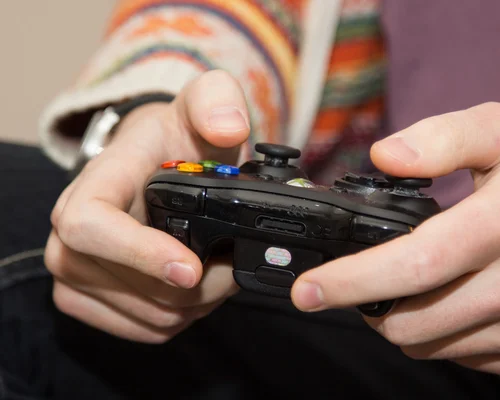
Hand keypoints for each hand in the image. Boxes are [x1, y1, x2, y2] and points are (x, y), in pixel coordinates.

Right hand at [45, 70, 249, 342]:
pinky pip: (143, 330)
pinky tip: (195, 290)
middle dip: (196, 287)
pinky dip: (180, 317)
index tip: (191, 268)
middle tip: (232, 266)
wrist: (153, 163)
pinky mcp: (86, 298)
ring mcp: (73, 270)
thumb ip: (216, 102)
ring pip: (146, 314)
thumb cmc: (174, 138)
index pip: (90, 226)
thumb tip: (228, 127)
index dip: (139, 254)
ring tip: (219, 272)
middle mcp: (69, 232)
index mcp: (94, 185)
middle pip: (130, 286)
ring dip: (195, 304)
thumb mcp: (201, 105)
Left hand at [290, 102, 499, 379]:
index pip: (414, 264)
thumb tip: (384, 156)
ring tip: (414, 282)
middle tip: (364, 277)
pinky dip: (441, 334)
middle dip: (369, 304)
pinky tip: (452, 300)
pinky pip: (461, 358)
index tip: (308, 290)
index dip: (352, 280)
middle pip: (412, 320)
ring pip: (430, 346)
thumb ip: (440, 137)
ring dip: (404, 319)